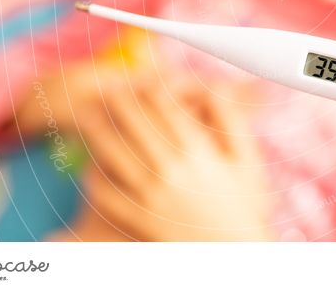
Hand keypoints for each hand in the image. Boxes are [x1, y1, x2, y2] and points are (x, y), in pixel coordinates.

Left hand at [80, 71, 273, 240]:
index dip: (151, 88)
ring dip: (97, 132)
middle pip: (134, 125)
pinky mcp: (138, 219)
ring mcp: (151, 196)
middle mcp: (170, 169)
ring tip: (86, 117)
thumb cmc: (245, 205)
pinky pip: (108, 195)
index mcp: (198, 151)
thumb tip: (217, 87)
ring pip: (114, 154)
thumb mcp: (248, 161)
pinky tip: (89, 165)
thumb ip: (231, 121)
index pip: (165, 107)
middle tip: (108, 89)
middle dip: (119, 102)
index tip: (144, 80)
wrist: (234, 255)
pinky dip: (95, 178)